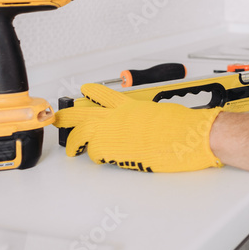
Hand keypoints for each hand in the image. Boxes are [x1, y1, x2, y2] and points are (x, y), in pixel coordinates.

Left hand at [54, 83, 222, 172]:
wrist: (188, 136)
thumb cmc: (182, 126)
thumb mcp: (159, 112)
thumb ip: (142, 117)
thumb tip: (138, 123)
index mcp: (130, 104)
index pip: (102, 94)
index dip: (90, 93)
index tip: (83, 92)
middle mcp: (118, 116)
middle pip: (83, 113)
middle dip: (68, 116)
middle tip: (60, 118)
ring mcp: (114, 132)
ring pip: (82, 133)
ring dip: (74, 141)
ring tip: (70, 147)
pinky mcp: (115, 149)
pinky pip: (95, 153)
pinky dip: (94, 155)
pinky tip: (95, 157)